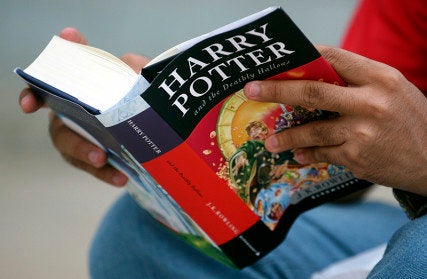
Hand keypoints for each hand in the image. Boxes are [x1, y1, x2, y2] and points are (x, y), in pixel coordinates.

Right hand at [19, 27, 149, 186]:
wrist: (154, 116)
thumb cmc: (135, 90)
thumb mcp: (136, 73)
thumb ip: (130, 63)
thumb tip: (111, 53)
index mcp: (74, 93)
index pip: (45, 92)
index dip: (32, 96)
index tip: (29, 105)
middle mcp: (71, 118)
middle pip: (60, 132)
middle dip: (76, 143)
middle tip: (97, 153)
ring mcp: (82, 139)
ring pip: (75, 153)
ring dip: (89, 160)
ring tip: (106, 164)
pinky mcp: (96, 158)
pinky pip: (96, 170)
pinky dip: (107, 174)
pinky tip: (121, 177)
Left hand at [243, 46, 426, 194]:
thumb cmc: (410, 119)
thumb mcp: (391, 88)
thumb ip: (356, 81)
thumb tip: (313, 76)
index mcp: (379, 77)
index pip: (332, 57)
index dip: (302, 57)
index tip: (278, 62)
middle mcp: (370, 103)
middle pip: (311, 92)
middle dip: (276, 90)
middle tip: (251, 90)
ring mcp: (362, 132)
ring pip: (311, 130)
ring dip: (286, 136)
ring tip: (270, 141)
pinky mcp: (357, 157)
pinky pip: (322, 153)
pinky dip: (307, 154)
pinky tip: (298, 155)